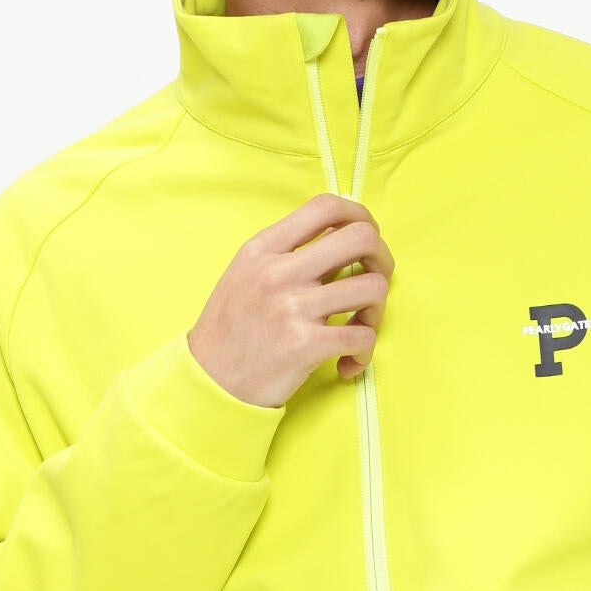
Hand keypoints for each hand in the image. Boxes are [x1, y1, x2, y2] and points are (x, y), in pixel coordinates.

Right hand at [187, 193, 393, 406]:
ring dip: (377, 311)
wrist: (208, 384)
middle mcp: (278, 271)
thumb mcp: (245, 275)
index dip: (360, 216)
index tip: (366, 239)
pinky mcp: (306, 344)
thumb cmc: (231, 332)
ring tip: (359, 328)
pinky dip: (365, 354)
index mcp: (263, 248)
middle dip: (382, 259)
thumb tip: (341, 240)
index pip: (326, 206)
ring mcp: (292, 306)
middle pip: (361, 238)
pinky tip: (347, 363)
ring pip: (373, 287)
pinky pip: (364, 337)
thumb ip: (287, 255)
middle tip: (373, 282)